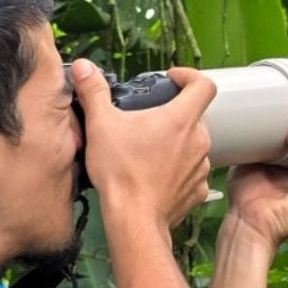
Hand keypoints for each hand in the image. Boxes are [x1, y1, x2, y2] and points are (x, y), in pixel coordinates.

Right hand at [70, 58, 216, 227]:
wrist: (133, 219)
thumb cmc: (121, 173)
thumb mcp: (101, 125)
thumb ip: (94, 92)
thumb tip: (84, 68)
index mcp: (181, 119)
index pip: (204, 84)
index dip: (190, 76)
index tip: (173, 79)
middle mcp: (199, 140)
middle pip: (195, 115)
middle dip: (174, 113)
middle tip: (148, 120)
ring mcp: (202, 166)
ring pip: (193, 144)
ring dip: (176, 142)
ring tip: (149, 149)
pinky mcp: (198, 189)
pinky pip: (192, 171)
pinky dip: (178, 169)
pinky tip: (156, 173)